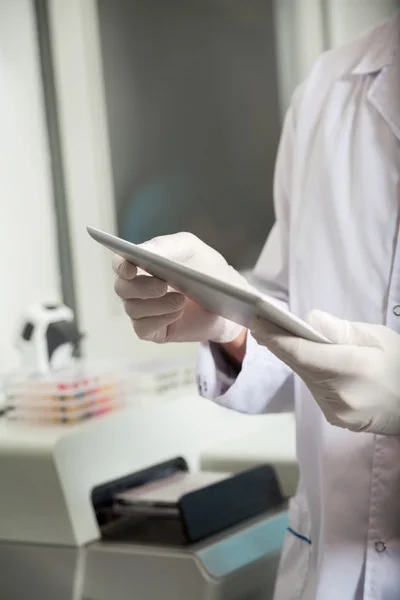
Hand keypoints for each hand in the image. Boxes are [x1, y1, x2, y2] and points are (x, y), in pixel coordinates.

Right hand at [113, 232, 245, 343]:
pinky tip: (178, 313)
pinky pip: (144, 328)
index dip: (120, 265)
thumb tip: (144, 252)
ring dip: (157, 305)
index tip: (130, 268)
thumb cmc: (206, 270)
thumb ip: (166, 247)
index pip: (120, 263)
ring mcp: (143, 310)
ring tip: (181, 300)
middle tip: (163, 286)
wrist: (229, 299)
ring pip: (133, 309)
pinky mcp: (152, 330)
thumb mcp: (190, 249)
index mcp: (142, 263)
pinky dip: (160, 320)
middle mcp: (137, 287)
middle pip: (122, 288)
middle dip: (141, 287)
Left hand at [250, 310, 399, 435]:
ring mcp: (337, 410)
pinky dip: (309, 373)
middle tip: (260, 324)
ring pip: (305, 378)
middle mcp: (341, 394)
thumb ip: (339, 329)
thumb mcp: (377, 337)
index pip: (303, 354)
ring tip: (278, 337)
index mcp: (354, 368)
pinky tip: (305, 360)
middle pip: (300, 365)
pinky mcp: (335, 418)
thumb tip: (306, 321)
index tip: (258, 323)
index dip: (277, 339)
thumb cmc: (399, 363)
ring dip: (293, 358)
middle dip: (278, 344)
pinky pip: (315, 389)